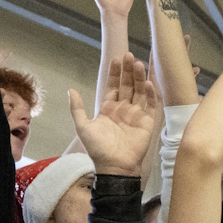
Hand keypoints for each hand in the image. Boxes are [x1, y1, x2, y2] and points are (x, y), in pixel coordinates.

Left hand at [67, 54, 159, 177]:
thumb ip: (77, 108)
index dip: (114, 73)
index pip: (113, 86)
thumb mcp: (83, 126)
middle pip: (127, 85)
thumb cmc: (98, 149)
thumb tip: (71, 90)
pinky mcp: (148, 122)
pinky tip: (147, 83)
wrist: (114, 166)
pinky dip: (150, 94)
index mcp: (109, 109)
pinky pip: (151, 105)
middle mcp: (124, 109)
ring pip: (139, 91)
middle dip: (127, 71)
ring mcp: (137, 115)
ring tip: (138, 63)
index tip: (115, 59)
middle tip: (128, 56)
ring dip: (139, 78)